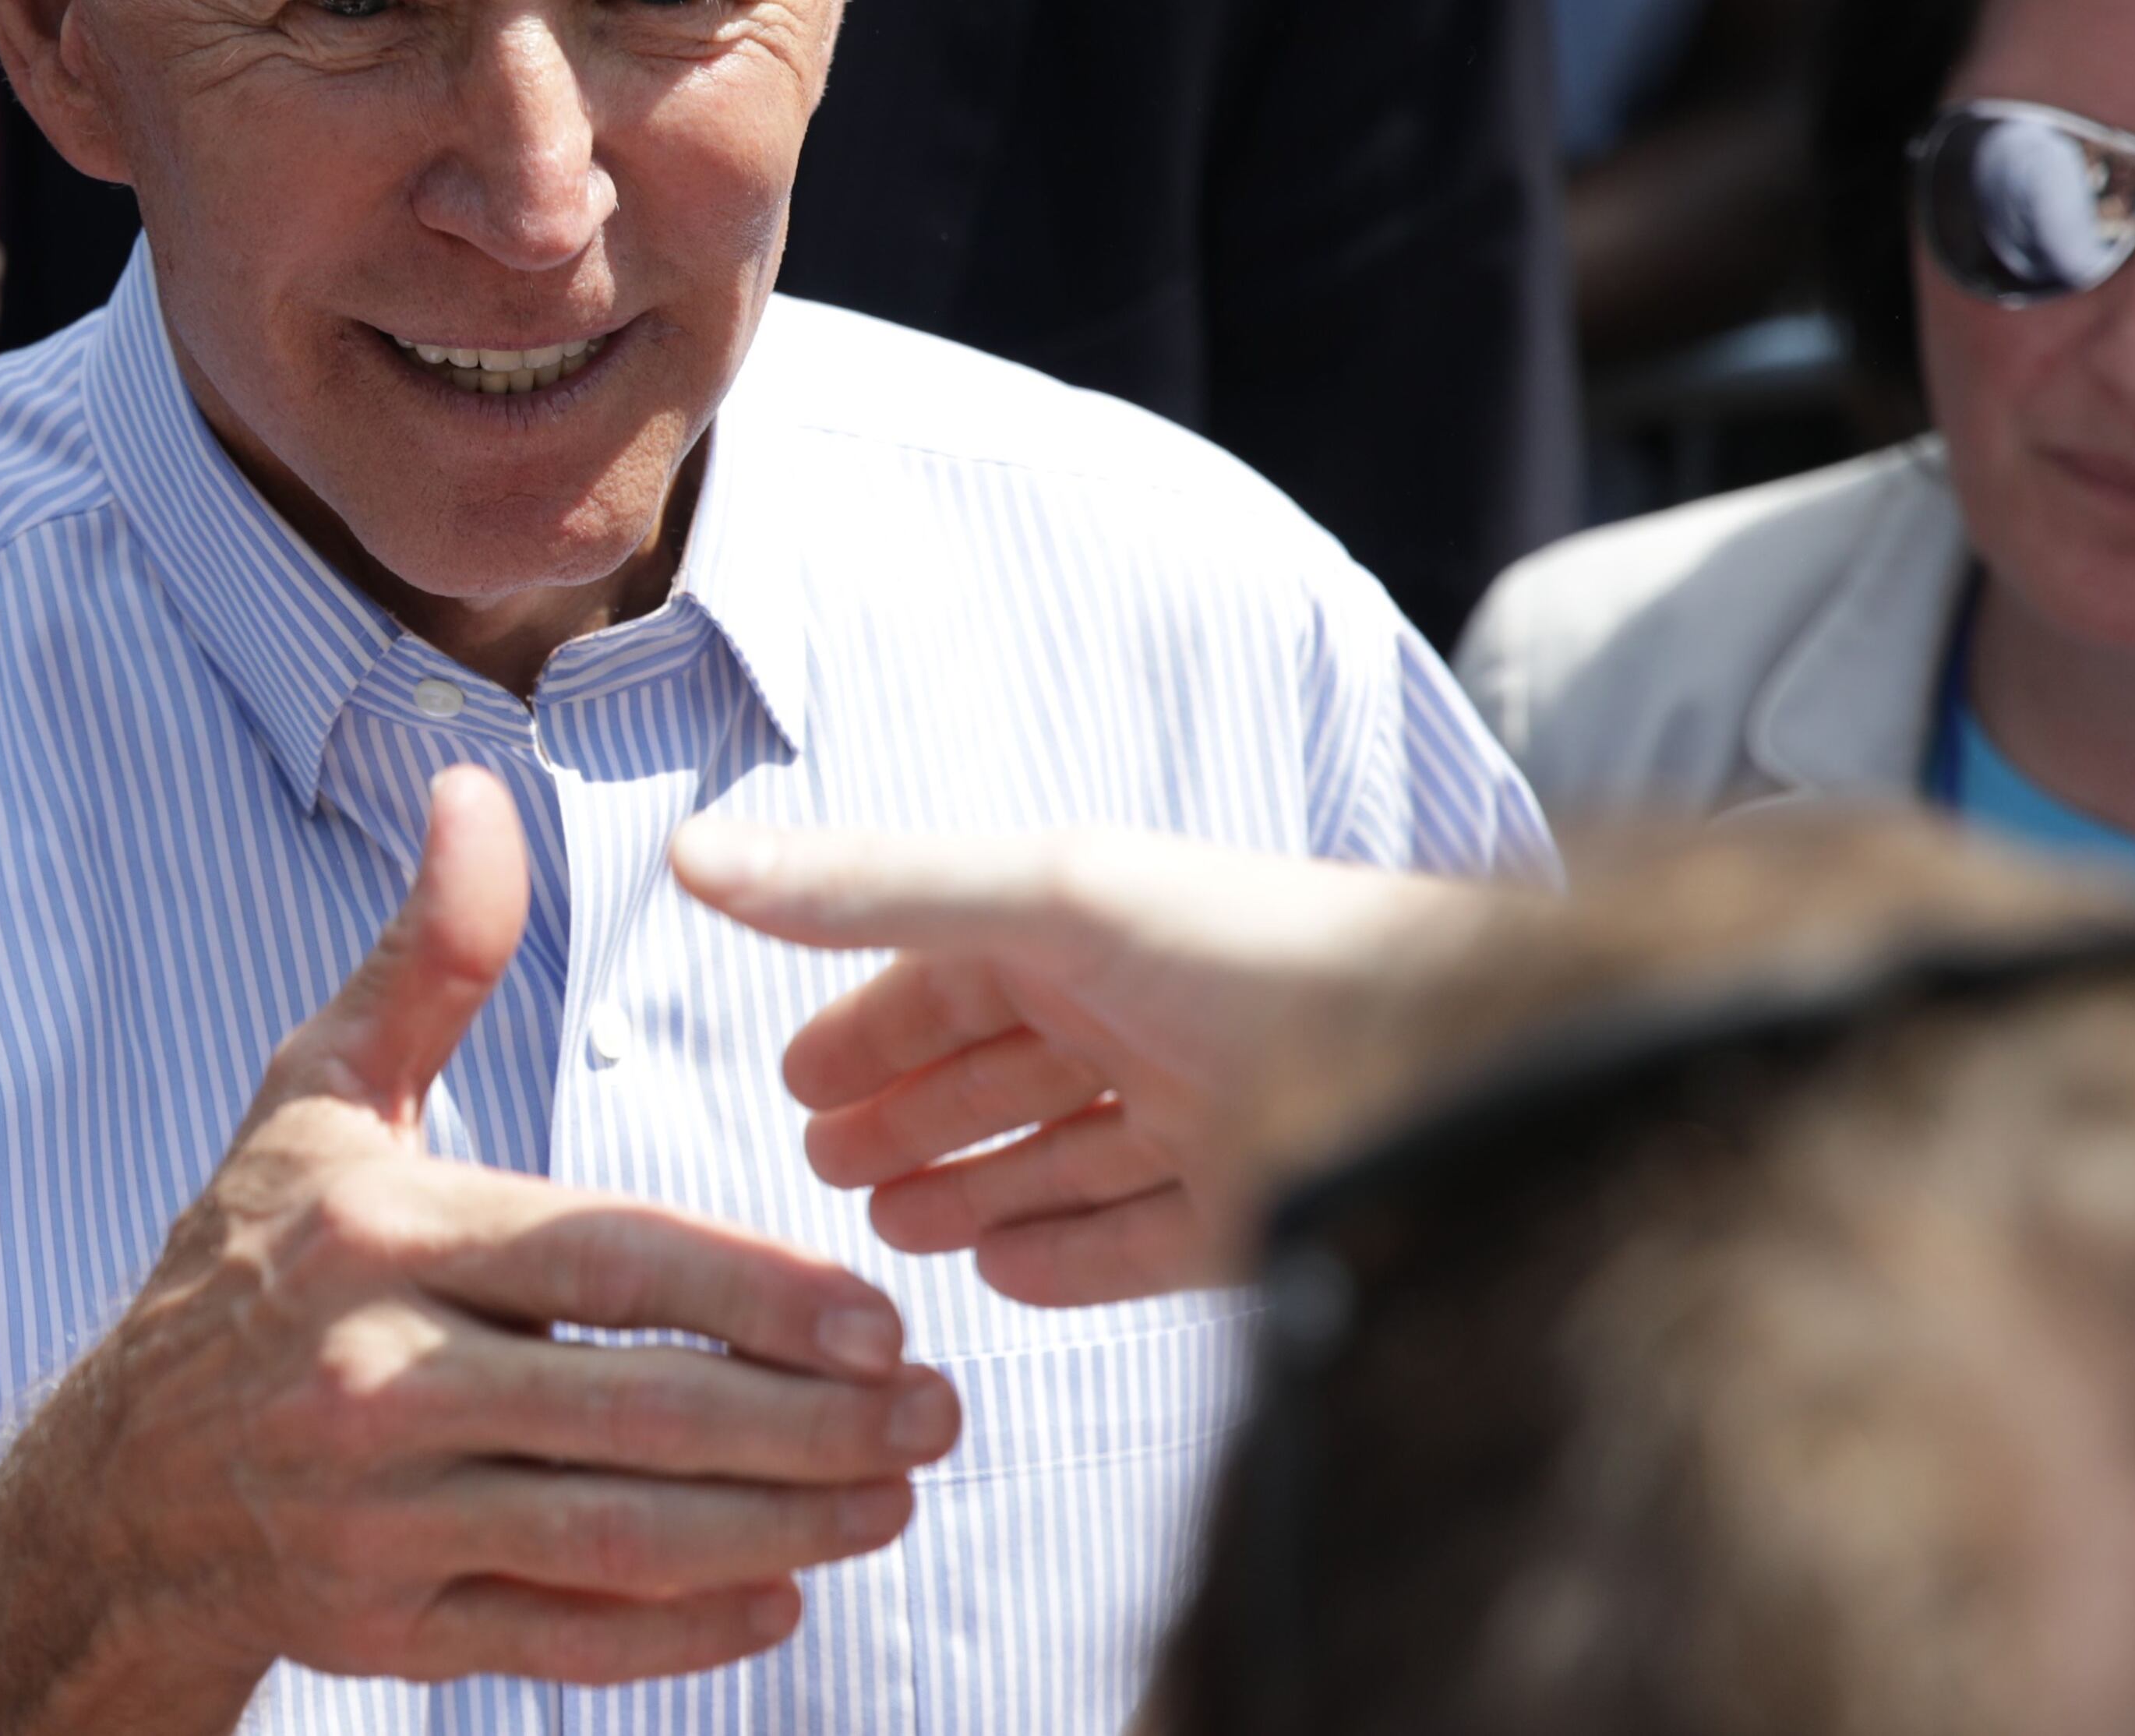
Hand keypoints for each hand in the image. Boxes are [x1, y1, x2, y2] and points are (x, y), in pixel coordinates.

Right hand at [0, 770, 957, 1733]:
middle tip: (937, 1412)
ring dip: (778, 1530)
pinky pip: (558, 1639)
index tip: (880, 1317)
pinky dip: (678, 1635)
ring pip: (614, 1539)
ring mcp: (380, 1523)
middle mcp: (374, 1384)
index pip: (601, 1265)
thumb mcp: (319, 1091)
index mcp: (381, 1239)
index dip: (752, 1293)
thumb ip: (429, 954)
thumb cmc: (252, 1257)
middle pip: (631, 1413)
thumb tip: (476, 789)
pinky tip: (784, 1603)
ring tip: (896, 1496)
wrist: (120, 1481)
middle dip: (806, 1425)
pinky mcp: (387, 1633)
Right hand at [671, 822, 1495, 1307]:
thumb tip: (689, 858)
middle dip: (910, 1111)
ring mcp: (1202, 1112)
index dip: (868, 1026)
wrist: (1444, 1066)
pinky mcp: (1253, 1207)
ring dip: (974, 1186)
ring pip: (1062, 1154)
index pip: (950, 970)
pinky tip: (1002, 1276)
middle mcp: (1144, 1011)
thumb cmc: (1242, 950)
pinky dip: (1067, 1255)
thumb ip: (867, 888)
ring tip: (892, 1227)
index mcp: (1092, 924)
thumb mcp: (1041, 899)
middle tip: (820, 1168)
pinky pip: (1137, 1239)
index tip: (789, 1083)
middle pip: (1000, 1068)